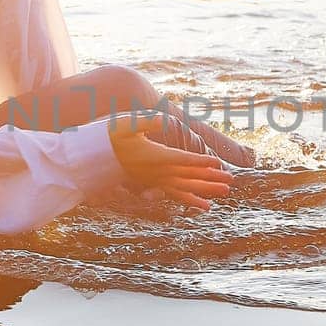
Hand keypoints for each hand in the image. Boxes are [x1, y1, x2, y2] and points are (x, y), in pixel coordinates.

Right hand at [108, 115, 235, 212]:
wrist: (95, 156)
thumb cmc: (111, 136)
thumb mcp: (126, 124)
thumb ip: (146, 121)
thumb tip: (166, 119)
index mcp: (153, 156)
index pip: (181, 160)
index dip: (200, 161)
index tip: (218, 164)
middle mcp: (157, 171)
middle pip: (189, 176)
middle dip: (210, 178)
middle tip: (230, 181)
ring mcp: (156, 179)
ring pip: (186, 187)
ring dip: (206, 189)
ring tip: (225, 193)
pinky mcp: (154, 183)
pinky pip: (176, 194)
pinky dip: (192, 199)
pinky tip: (205, 205)